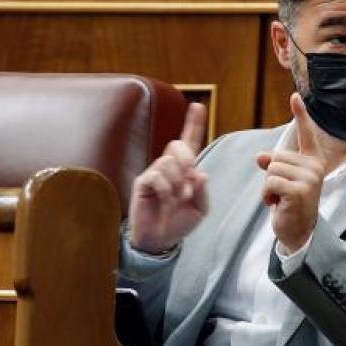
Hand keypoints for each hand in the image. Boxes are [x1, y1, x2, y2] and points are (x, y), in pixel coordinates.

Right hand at [128, 103, 209, 253]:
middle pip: (177, 145)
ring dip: (177, 182)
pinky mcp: (143, 182)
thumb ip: (202, 191)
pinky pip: (156, 176)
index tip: (197, 105)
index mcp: (186, 170)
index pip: (190, 142)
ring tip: (177, 199)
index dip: (193, 124)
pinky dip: (166, 189)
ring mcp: (155, 173)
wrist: (160, 240)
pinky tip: (165, 201)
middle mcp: (169, 167)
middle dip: (186, 157)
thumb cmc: (179, 223)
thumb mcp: (199, 209)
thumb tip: (200, 173)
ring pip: (168, 162)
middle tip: (190, 172)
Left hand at [256, 93, 325, 254]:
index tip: (294, 95)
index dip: (300, 114)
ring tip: (279, 199)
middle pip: (276, 156)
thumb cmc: (289, 204)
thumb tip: (260, 156)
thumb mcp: (280, 181)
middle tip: (281, 192)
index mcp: (312, 161)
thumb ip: (274, 164)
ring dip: (268, 187)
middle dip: (271, 175)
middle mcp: (315, 167)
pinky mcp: (300, 191)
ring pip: (271, 169)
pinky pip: (270, 182)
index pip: (306, 134)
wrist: (298, 233)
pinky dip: (267, 195)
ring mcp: (309, 179)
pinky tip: (277, 205)